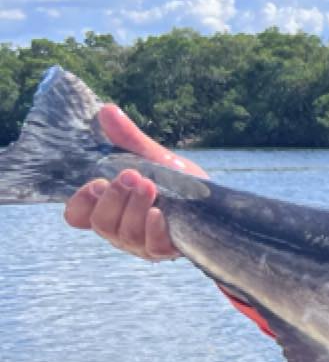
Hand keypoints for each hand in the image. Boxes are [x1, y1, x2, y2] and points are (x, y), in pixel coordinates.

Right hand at [62, 104, 202, 261]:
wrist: (218, 206)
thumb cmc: (179, 184)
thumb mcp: (154, 159)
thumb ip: (129, 140)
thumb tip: (107, 110)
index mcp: (110, 209)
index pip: (78, 215)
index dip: (80, 202)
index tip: (96, 183)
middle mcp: (120, 230)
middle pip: (101, 222)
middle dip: (114, 197)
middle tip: (132, 174)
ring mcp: (142, 244)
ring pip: (125, 233)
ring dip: (135, 206)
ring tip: (150, 185)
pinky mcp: (165, 251)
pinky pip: (152, 246)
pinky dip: (152, 228)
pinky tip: (159, 213)